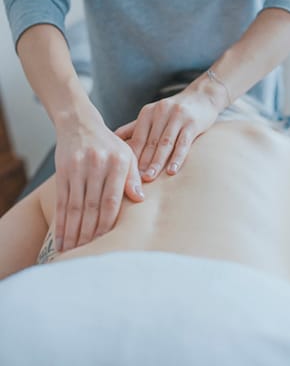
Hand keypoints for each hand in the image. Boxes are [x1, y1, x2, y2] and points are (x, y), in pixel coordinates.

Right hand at [54, 102, 143, 251]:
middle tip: (87, 255)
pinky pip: (62, 201)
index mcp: (118, 162)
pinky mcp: (62, 171)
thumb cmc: (109, 144)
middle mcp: (97, 165)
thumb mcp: (127, 154)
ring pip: (75, 207)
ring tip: (72, 253)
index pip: (112, 200)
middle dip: (89, 234)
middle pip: (92, 206)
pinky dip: (61, 222)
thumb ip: (133, 177)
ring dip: (73, 232)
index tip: (106, 243)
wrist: (80, 124)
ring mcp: (77, 168)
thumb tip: (140, 199)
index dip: (108, 224)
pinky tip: (61, 238)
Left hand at [115, 82, 219, 180]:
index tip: (125, 173)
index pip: (137, 138)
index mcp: (148, 112)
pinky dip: (177, 158)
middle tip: (135, 180)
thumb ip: (134, 128)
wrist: (202, 96)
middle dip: (142, 162)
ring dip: (157, 162)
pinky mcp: (192, 123)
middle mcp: (160, 112)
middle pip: (150, 142)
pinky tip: (172, 170)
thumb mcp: (153, 115)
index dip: (131, 156)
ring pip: (165, 143)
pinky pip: (183, 143)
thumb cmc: (174, 111)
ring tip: (150, 178)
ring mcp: (177, 117)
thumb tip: (112, 141)